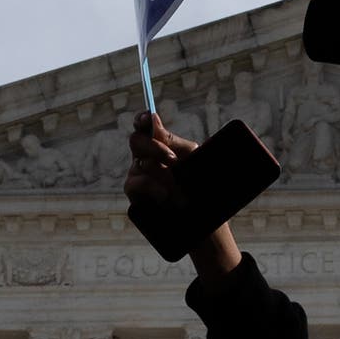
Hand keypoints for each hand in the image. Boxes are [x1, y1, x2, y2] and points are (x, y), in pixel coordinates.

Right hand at [126, 111, 241, 277]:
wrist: (206, 220)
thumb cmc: (202, 186)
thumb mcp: (193, 159)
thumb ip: (174, 142)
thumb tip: (154, 122)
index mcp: (160, 146)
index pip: (145, 127)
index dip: (143, 120)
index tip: (149, 118)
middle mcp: (146, 159)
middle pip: (136, 141)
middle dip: (154, 147)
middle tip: (174, 160)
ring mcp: (139, 178)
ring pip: (139, 163)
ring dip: (162, 172)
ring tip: (179, 186)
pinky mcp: (136, 197)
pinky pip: (134, 184)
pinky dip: (151, 187)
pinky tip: (165, 195)